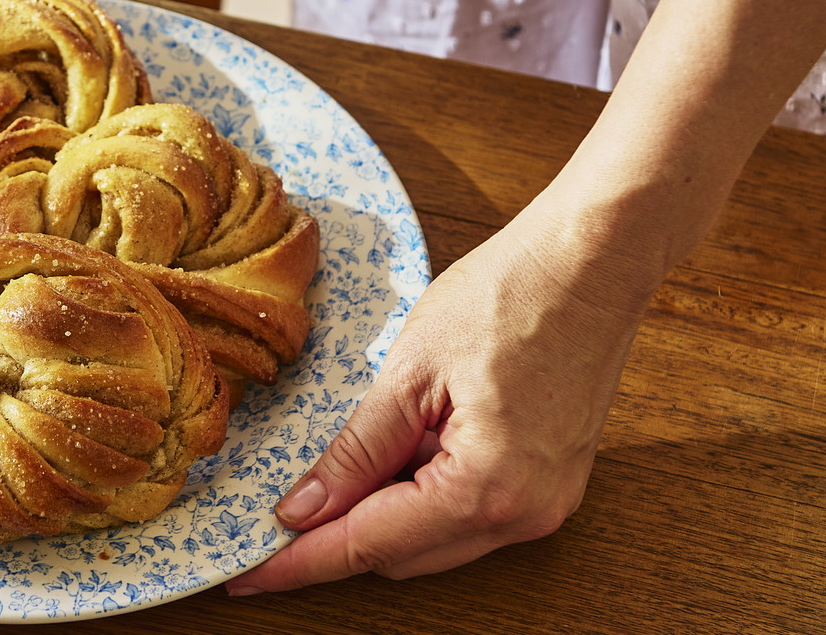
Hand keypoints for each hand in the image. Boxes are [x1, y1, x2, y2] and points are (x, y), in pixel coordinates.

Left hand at [226, 206, 657, 591]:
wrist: (590, 262)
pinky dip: (419, 495)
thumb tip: (301, 509)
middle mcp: (522, 515)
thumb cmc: (508, 297)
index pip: (367, 545)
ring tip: (341, 461)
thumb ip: (354, 453)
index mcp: (485, 490)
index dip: (298, 563)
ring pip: (432, 541)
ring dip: (379, 514)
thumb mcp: (408, 374)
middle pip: (400, 557)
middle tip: (275, 508)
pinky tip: (398, 447)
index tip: (247, 575)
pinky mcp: (549, 485)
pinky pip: (465, 513)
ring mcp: (543, 505)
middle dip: (335, 537)